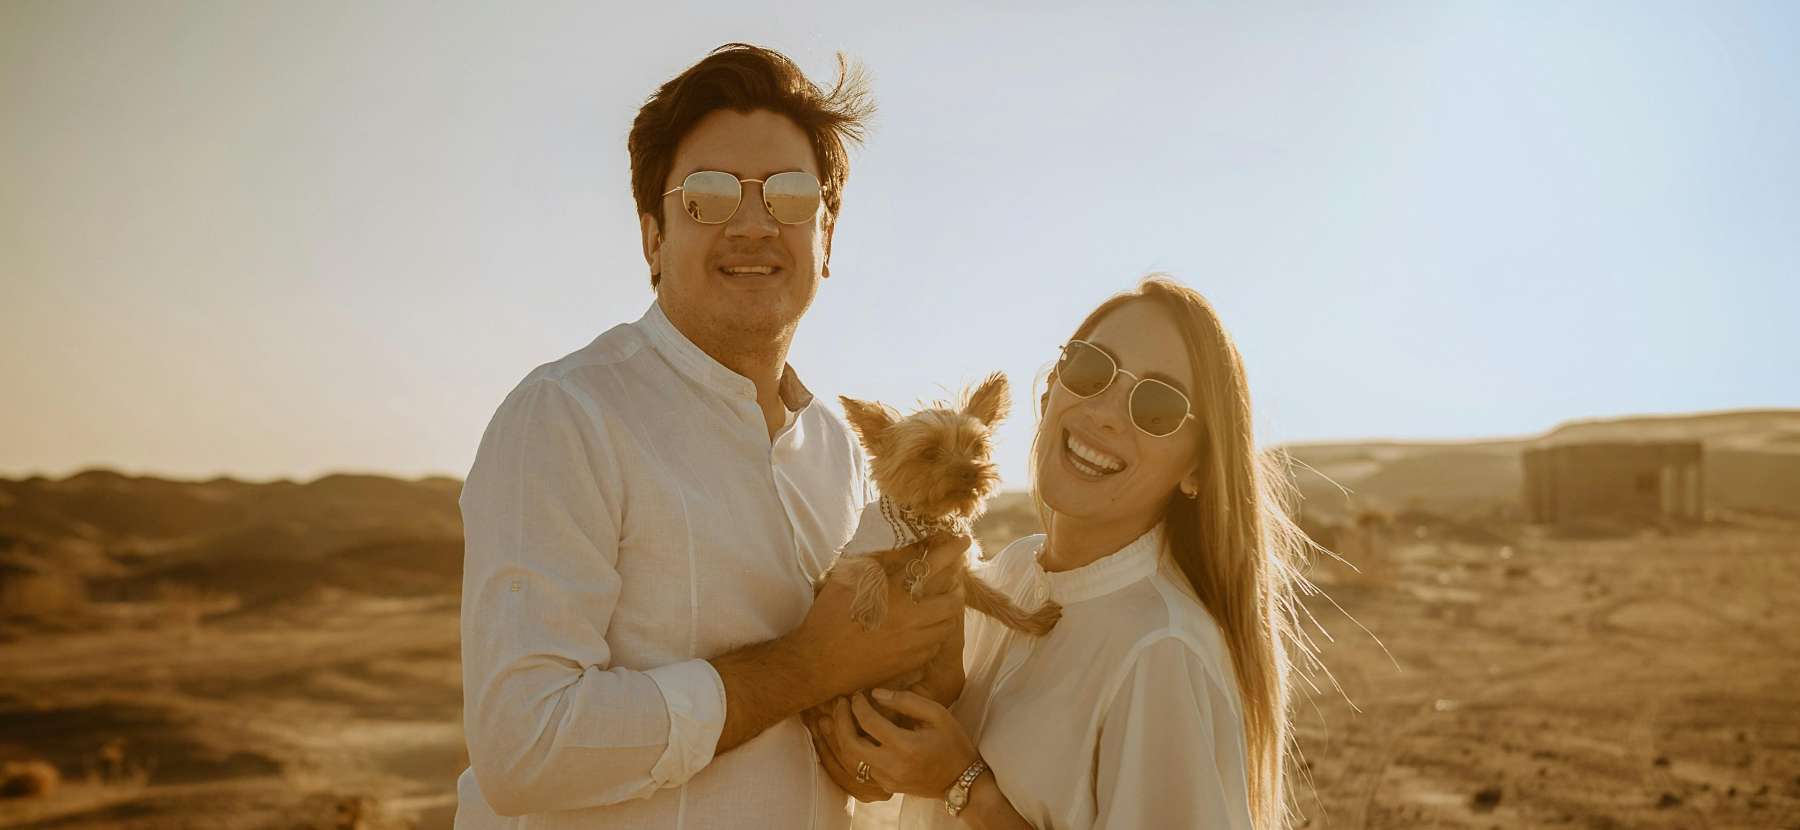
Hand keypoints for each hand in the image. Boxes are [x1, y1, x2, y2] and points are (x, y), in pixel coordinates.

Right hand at [795, 535, 970, 697]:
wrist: (819, 663)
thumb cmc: (828, 617)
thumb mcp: (847, 580)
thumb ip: (876, 563)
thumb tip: (902, 548)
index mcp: (893, 591)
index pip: (933, 564)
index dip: (952, 550)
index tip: (964, 541)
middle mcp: (909, 616)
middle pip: (952, 600)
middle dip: (958, 588)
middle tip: (953, 582)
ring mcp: (913, 642)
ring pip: (948, 625)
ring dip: (949, 612)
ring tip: (942, 605)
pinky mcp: (911, 662)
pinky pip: (936, 646)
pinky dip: (936, 634)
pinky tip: (926, 630)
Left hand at [824, 689, 979, 798]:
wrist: (961, 781)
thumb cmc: (952, 743)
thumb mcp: (937, 714)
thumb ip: (906, 701)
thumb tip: (876, 693)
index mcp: (905, 746)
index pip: (869, 722)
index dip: (857, 705)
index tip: (855, 694)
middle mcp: (892, 766)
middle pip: (850, 744)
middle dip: (840, 721)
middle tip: (840, 703)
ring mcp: (887, 779)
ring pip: (850, 759)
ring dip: (840, 737)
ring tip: (838, 717)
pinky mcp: (886, 786)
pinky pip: (860, 768)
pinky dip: (851, 751)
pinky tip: (850, 735)